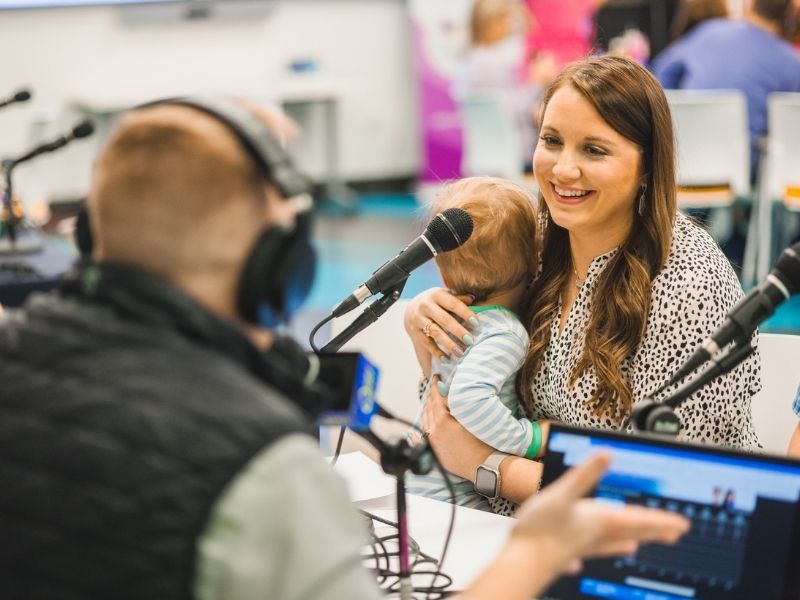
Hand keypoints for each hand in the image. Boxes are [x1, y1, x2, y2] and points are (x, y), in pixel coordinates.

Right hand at [404, 288, 475, 359]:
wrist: (411, 308)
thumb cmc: (435, 303)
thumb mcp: (444, 296)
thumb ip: (458, 299)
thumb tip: (472, 299)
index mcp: (436, 294)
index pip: (453, 304)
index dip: (465, 313)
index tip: (477, 323)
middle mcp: (425, 305)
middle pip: (444, 320)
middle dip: (458, 331)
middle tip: (471, 340)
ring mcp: (418, 319)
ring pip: (435, 332)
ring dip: (449, 344)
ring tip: (461, 353)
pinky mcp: (414, 332)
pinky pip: (427, 343)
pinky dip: (437, 352)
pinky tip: (447, 359)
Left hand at [422, 376, 492, 480]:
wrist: (485, 467)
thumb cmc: (483, 442)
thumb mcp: (469, 418)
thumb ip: (453, 403)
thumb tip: (442, 388)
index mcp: (441, 422)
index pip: (435, 398)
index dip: (436, 386)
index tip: (436, 377)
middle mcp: (433, 432)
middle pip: (428, 408)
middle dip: (431, 396)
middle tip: (435, 387)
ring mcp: (433, 443)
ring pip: (426, 420)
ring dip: (428, 409)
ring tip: (433, 400)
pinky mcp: (436, 452)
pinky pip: (427, 432)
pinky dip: (428, 422)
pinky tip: (431, 419)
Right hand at [512, 453, 689, 572]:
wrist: (522, 560)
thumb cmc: (541, 529)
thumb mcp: (563, 493)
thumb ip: (585, 474)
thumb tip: (607, 453)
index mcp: (600, 520)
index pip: (639, 520)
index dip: (662, 520)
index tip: (682, 524)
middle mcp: (596, 534)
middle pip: (632, 533)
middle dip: (654, 532)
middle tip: (674, 533)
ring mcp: (583, 545)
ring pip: (614, 543)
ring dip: (630, 541)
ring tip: (639, 544)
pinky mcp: (567, 552)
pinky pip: (590, 551)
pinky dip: (596, 552)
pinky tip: (587, 556)